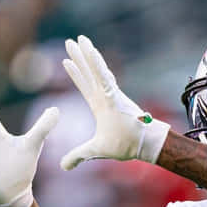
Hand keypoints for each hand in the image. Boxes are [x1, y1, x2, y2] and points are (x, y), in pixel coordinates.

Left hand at [60, 35, 169, 170]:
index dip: (76, 74)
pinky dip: (98, 64)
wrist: (144, 145)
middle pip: (88, 72)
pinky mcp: (115, 95)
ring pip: (96, 69)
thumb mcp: (96, 151)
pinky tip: (91, 51)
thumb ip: (78, 156)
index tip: (66, 61)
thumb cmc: (126, 146)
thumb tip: (63, 166)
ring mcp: (111, 94)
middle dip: (79, 57)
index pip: (84, 86)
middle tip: (70, 41)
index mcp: (100, 105)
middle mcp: (105, 96)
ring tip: (79, 39)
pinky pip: (104, 76)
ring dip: (87, 54)